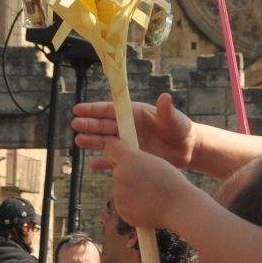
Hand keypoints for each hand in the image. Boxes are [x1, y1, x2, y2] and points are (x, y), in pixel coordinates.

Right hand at [71, 93, 197, 169]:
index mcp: (134, 114)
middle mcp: (128, 128)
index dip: (94, 109)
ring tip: (78, 141)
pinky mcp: (132, 158)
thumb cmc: (180, 129)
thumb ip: (167, 110)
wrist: (187, 150)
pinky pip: (114, 161)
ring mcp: (128, 143)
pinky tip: (92, 165)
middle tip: (74, 125)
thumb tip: (165, 97)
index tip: (78, 109)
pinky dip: (103, 163)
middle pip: (104, 125)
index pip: (110, 110)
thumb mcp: (174, 119)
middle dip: (89, 125)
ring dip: (92, 141)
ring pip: (106, 142)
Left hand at [95, 135, 196, 234]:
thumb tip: (123, 162)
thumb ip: (135, 159)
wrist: (179, 207)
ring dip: (130, 191)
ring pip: (120, 188)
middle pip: (117, 170)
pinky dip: (132, 205)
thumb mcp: (155, 161)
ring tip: (150, 195)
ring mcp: (118, 193)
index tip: (121, 154)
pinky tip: (147, 205)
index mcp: (129, 158)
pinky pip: (123, 204)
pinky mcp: (121, 209)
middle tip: (146, 181)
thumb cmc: (171, 182)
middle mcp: (120, 174)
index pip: (110, 147)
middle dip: (127, 174)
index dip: (115, 150)